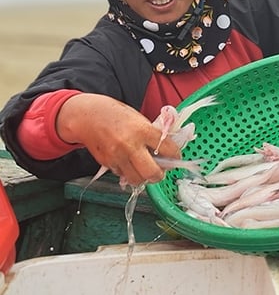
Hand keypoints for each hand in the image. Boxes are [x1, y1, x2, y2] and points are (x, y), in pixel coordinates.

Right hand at [56, 93, 180, 186]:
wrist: (87, 116)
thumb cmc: (116, 115)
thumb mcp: (139, 119)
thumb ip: (152, 134)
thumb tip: (167, 150)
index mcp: (143, 130)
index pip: (169, 149)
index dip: (176, 156)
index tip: (176, 157)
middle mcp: (130, 145)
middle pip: (152, 173)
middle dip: (160, 175)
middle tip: (160, 171)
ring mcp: (117, 156)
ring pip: (137, 180)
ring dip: (143, 178)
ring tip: (144, 170)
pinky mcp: (107, 163)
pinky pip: (123, 175)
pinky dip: (128, 173)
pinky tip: (129, 163)